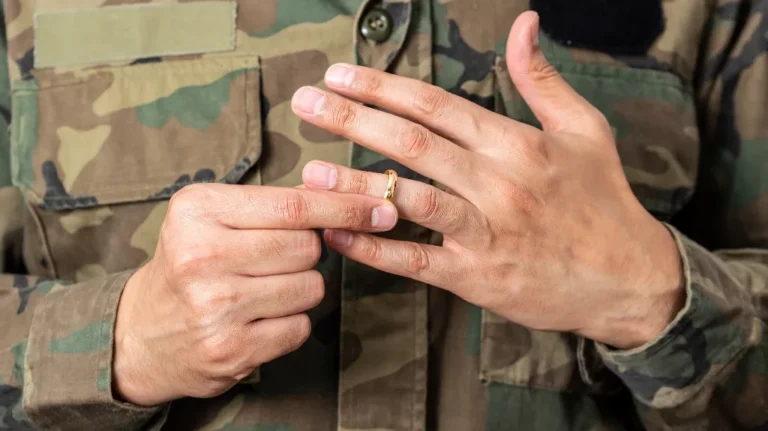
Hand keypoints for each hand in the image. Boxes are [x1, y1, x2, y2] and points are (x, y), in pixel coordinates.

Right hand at [113, 183, 397, 405]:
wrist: (141, 333)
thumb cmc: (189, 265)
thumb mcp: (213, 218)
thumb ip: (275, 204)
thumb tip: (352, 193)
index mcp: (198, 210)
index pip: (294, 205)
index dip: (346, 205)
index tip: (382, 205)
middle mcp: (202, 256)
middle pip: (308, 247)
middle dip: (308, 252)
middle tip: (273, 259)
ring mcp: (215, 307)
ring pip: (311, 287)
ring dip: (300, 288)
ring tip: (260, 290)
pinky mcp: (231, 349)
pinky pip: (301, 326)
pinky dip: (290, 322)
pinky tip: (257, 318)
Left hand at [292, 12, 683, 348]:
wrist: (629, 280)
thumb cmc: (603, 201)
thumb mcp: (585, 130)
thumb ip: (543, 79)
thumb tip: (524, 24)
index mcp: (518, 144)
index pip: (436, 106)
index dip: (383, 87)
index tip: (341, 75)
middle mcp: (498, 183)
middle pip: (413, 144)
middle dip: (353, 119)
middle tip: (306, 103)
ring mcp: (486, 232)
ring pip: (409, 199)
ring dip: (356, 182)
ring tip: (311, 169)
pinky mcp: (477, 277)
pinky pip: (416, 260)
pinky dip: (374, 247)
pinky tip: (339, 233)